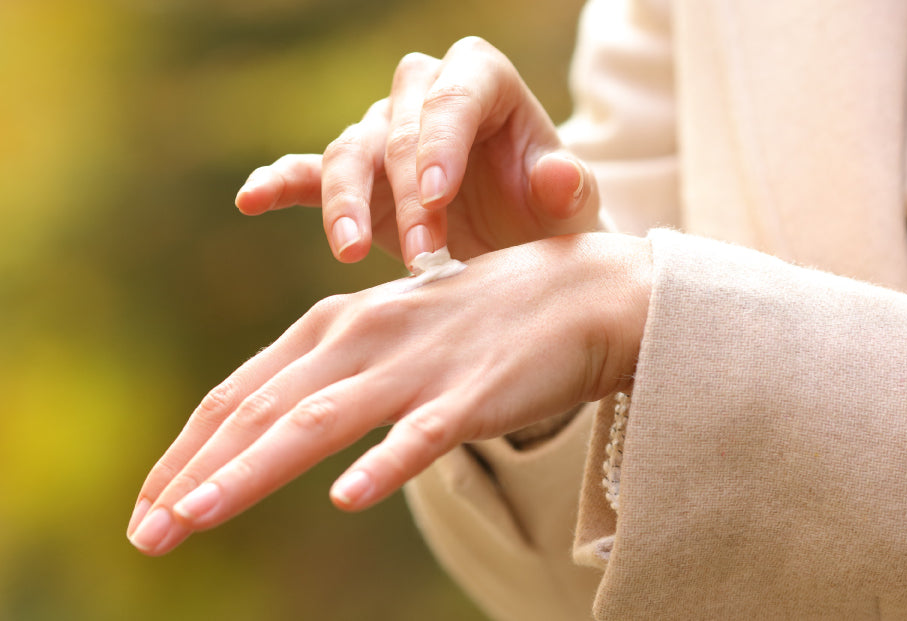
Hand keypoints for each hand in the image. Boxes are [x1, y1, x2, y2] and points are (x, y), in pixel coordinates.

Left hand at [126, 233, 649, 555]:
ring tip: (192, 520)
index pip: (241, 389)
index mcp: (338, 325)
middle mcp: (363, 338)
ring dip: (249, 471)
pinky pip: (424, 434)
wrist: (581, 294)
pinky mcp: (474, 392)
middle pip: (261, 408)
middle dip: (194, 472)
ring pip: (319, 421)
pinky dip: (384, 462)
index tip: (149, 503)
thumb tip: (278, 427)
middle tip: (146, 535)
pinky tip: (349, 496)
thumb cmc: (483, 322)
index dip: (188, 448)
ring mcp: (418, 365)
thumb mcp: (392, 338)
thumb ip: (337, 374)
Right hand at [234, 37, 598, 268]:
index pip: (456, 94)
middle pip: (398, 127)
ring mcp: (384, 137)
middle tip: (426, 256)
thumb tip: (555, 174)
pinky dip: (280, 184)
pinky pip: (308, 173)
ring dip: (347, 202)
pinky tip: (252, 200)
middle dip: (408, 194)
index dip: (442, 141)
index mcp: (485, 84)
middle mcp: (426, 99)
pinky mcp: (355, 180)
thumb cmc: (551, 224)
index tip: (439, 197)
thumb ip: (568, 189)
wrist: (521, 255)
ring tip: (351, 253)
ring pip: (350, 150)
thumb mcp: (573, 211)